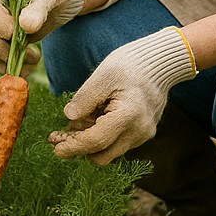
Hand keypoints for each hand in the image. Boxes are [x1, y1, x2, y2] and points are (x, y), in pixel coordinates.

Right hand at [0, 0, 85, 74]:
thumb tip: (25, 26)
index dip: (8, 28)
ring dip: (13, 63)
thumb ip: (36, 10)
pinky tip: (29, 66)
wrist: (54, 1)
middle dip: (10, 50)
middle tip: (34, 54)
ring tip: (34, 58)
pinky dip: (13, 70)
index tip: (27, 31)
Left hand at [48, 26, 196, 163]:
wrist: (159, 61)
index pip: (96, 141)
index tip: (55, 148)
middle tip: (56, 137)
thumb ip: (85, 98)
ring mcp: (143, 134)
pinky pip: (119, 142)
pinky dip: (102, 136)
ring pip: (110, 150)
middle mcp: (138, 132)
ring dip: (89, 143)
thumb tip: (68, 117)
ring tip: (70, 126)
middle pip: (103, 154)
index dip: (74, 146)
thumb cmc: (130, 64)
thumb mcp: (102, 75)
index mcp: (128, 116)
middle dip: (78, 148)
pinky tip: (89, 120)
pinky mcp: (143, 132)